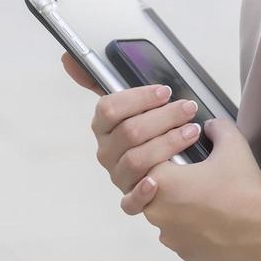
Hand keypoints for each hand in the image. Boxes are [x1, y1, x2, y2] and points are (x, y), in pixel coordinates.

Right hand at [60, 52, 201, 215]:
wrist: (177, 170)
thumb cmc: (152, 130)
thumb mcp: (134, 103)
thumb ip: (104, 81)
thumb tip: (68, 57)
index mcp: (105, 127)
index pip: (108, 109)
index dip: (138, 98)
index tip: (165, 91)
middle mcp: (108, 152)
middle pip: (129, 132)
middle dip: (163, 117)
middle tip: (189, 108)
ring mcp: (119, 177)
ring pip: (137, 160)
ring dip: (167, 144)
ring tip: (192, 132)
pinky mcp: (131, 200)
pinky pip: (130, 203)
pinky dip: (144, 192)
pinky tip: (158, 182)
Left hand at [143, 118, 260, 260]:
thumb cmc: (243, 188)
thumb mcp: (233, 144)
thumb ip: (216, 127)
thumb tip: (210, 126)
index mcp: (162, 182)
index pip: (146, 160)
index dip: (165, 154)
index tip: (182, 153)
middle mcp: (157, 212)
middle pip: (151, 190)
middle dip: (169, 181)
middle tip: (194, 175)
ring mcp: (169, 236)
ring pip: (165, 215)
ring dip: (179, 206)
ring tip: (207, 198)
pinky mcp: (184, 254)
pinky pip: (180, 235)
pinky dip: (191, 226)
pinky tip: (214, 218)